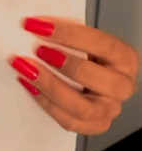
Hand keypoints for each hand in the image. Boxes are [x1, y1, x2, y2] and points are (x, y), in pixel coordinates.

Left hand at [8, 17, 139, 134]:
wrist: (90, 79)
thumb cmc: (86, 54)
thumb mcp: (84, 39)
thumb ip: (66, 32)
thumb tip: (35, 24)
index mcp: (125, 58)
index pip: (102, 44)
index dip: (69, 34)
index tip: (39, 26)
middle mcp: (122, 85)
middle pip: (96, 78)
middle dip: (65, 64)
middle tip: (38, 50)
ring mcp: (109, 109)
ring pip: (81, 107)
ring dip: (50, 86)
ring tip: (26, 69)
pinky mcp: (94, 125)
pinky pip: (69, 121)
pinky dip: (46, 103)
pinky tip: (29, 86)